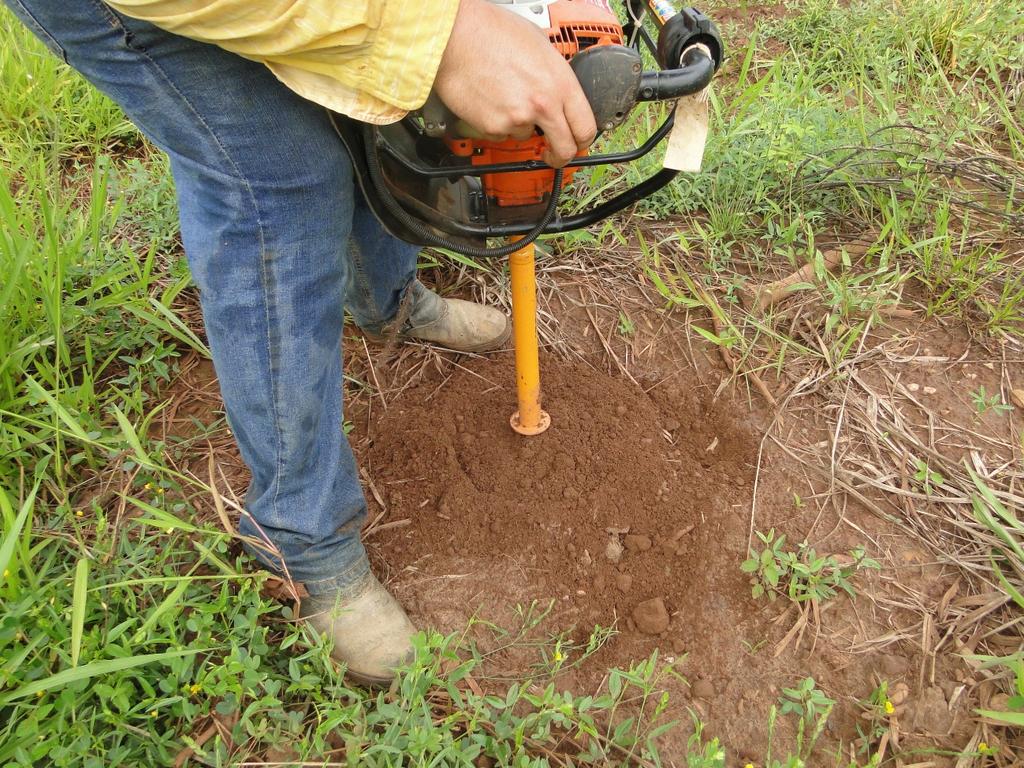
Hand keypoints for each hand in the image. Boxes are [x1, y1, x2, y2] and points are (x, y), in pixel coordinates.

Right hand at [433, 0, 596, 167]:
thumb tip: (557, 90)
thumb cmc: (491, 31)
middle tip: (552, 154)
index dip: (583, 141)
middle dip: (560, 156)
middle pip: (564, 149)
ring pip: (526, 136)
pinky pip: (501, 134)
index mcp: (560, 82)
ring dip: (519, 125)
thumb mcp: (539, 45)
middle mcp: (543, 104)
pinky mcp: (493, 127)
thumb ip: (553, 74)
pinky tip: (490, 100)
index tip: (577, 143)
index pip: (585, 127)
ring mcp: (518, 119)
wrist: (455, 36)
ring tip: (504, 96)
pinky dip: (496, 123)